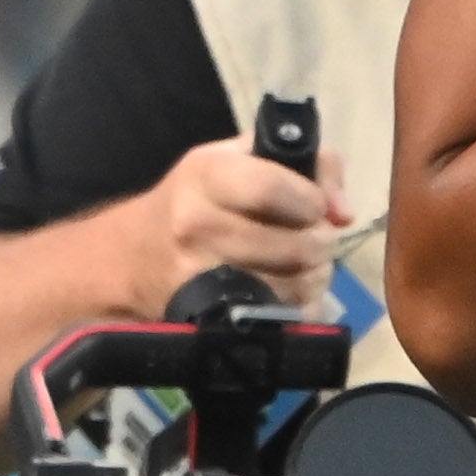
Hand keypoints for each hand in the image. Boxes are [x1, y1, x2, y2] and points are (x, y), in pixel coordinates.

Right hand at [112, 136, 351, 314]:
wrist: (131, 256)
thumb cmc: (199, 196)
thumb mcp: (243, 156)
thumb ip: (312, 165)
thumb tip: (344, 213)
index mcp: (207, 174)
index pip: (272, 188)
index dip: (310, 201)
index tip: (315, 207)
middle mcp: (195, 225)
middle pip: (293, 244)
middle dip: (320, 242)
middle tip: (315, 238)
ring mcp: (196, 275)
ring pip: (291, 284)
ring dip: (313, 274)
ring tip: (302, 262)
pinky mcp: (201, 316)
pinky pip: (277, 318)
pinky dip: (297, 306)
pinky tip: (288, 291)